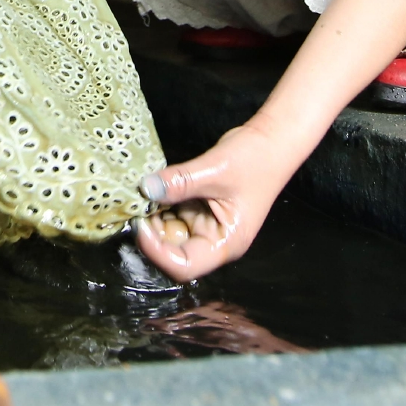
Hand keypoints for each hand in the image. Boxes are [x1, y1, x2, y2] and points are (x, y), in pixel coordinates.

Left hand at [133, 120, 299, 279]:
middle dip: (152, 231)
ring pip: (168, 232)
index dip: (157, 252)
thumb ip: (179, 182)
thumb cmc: (255, 160)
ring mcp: (203, 225)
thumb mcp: (214, 170)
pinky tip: (151, 188)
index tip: (140, 224)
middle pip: (172, 251)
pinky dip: (159, 203)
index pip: (184, 265)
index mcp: (225, 243)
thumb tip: (146, 189)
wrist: (269, 141)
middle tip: (135, 204)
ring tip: (141, 194)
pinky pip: (171, 213)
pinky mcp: (197, 210)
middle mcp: (212, 240)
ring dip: (153, 215)